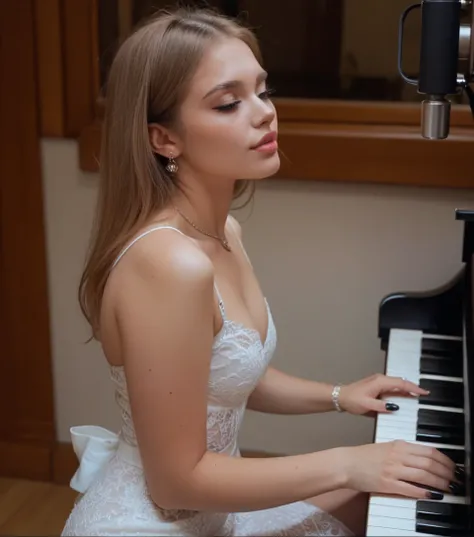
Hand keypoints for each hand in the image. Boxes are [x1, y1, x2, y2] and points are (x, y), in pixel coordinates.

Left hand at [338, 373, 428, 415]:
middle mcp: (380, 381)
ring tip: (416, 397)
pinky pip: (391, 389)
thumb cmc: (351, 400)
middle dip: (413, 388)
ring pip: (396, 386)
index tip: (423, 392)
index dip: (413, 388)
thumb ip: (381, 407)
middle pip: (400, 383)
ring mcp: (378, 384)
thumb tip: (394, 407)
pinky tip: (403, 399)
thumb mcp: (367, 405)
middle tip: (424, 395)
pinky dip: (399, 393)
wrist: (340, 398)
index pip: (401, 383)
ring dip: (406, 390)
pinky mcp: (377, 388)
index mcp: (380, 382)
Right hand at [344, 440, 460, 498]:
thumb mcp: (386, 447)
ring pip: (424, 475)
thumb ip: (403, 451)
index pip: (429, 450)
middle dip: (447, 472)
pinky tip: (432, 495)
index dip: (445, 459)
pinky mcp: (387, 484)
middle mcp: (397, 455)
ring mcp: (393, 470)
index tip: (453, 466)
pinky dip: (424, 492)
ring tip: (449, 488)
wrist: (346, 464)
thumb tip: (423, 457)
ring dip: (440, 482)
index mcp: (398, 445)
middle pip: (430, 462)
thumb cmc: (363, 456)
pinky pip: (410, 488)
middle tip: (456, 479)